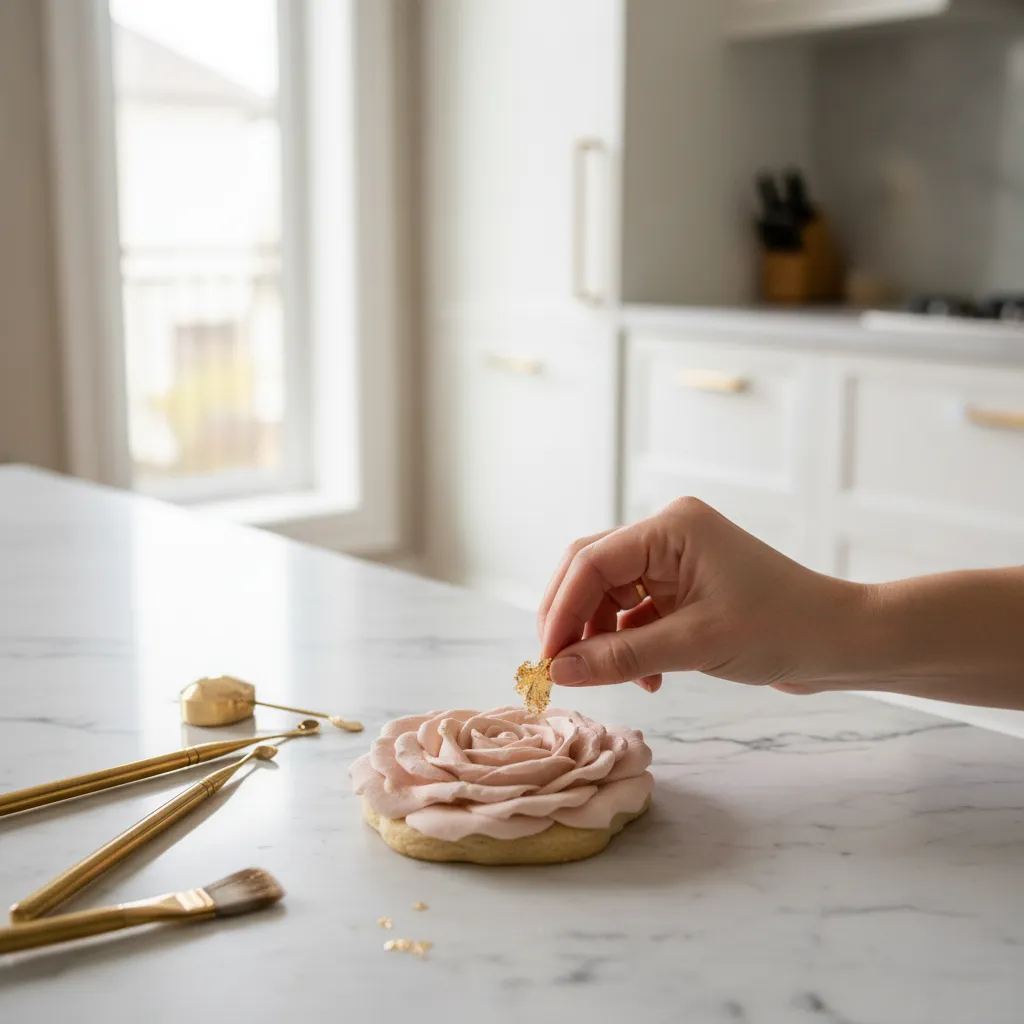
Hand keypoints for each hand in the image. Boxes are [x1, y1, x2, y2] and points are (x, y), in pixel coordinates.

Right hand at [537, 498, 861, 693]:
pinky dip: (629, 645)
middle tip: (558, 668)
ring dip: (602, 638)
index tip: (547, 658)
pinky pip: (635, 613)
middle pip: (592, 572)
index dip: (562, 609)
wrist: (842, 643)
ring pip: (609, 596)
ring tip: (607, 678)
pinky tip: (646, 679)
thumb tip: (559, 671)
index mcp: (670, 528)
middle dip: (572, 621)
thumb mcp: (695, 645)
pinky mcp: (684, 589)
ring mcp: (675, 562)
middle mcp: (667, 536)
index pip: (592, 561)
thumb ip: (621, 656)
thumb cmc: (782, 629)